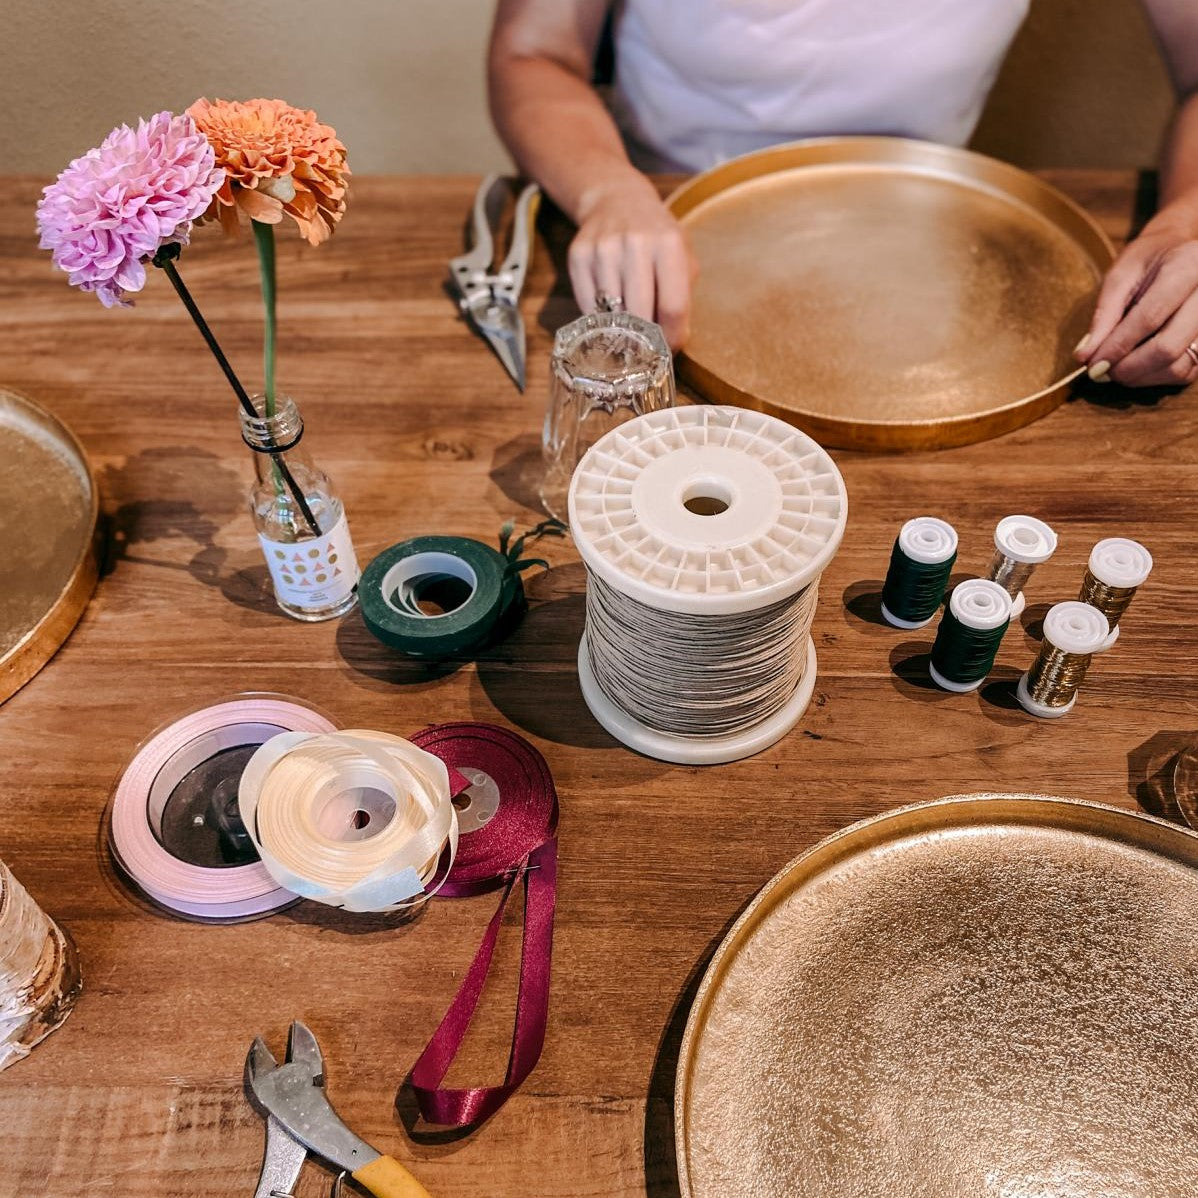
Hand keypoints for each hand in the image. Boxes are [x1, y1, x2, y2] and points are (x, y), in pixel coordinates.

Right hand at [568, 172, 695, 348]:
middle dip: (646, 341)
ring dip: (622, 331)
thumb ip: (682, 295)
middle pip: (640, 314)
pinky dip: (600, 319)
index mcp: (668, 244)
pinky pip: (588, 307)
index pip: (672, 307)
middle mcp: (635, 244)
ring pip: (612, 314)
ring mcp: (603, 249)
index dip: (672, 337)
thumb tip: (671, 342)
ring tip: (630, 330)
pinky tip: (610, 312)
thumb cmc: (656, 236)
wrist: (617, 200)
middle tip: (649, 349)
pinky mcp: (579, 257)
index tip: (670, 349)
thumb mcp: (682, 256)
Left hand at [1076, 204, 1197, 386]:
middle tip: (1102, 372)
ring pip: (1179, 366)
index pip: (1149, 318)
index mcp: (1187, 268)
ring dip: (1141, 377)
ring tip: (1118, 369)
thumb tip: (1086, 355)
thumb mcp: (1120, 276)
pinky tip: (1139, 367)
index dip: (1116, 347)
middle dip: (1128, 368)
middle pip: (1168, 347)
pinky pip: (1187, 372)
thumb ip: (1104, 315)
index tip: (1092, 365)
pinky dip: (1158, 377)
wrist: (1182, 252)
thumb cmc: (1149, 260)